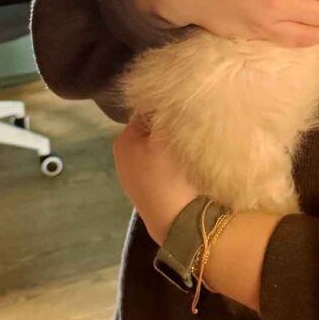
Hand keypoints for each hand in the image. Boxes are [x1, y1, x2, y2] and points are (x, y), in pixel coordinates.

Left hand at [112, 115, 198, 246]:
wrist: (180, 225)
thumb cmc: (170, 175)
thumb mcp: (167, 135)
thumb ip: (163, 110)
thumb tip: (168, 94)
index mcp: (123, 141)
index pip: (146, 109)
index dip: (168, 106)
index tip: (189, 108)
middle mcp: (123, 158)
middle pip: (153, 130)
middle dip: (171, 126)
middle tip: (194, 126)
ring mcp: (136, 178)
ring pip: (160, 148)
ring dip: (176, 145)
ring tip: (195, 146)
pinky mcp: (151, 193)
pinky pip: (164, 167)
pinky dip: (175, 164)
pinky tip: (189, 168)